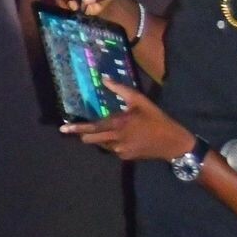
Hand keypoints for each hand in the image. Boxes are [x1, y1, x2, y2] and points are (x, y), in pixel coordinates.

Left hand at [60, 79, 194, 161]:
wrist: (173, 143)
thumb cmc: (156, 119)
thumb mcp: (140, 101)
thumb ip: (120, 90)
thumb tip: (104, 78)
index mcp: (118, 124)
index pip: (92, 128)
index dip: (76, 128)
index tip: (63, 128)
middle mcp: (116, 140)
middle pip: (90, 140)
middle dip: (84, 134)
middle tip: (83, 128)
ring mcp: (120, 151)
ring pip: (100, 145)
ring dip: (100, 138)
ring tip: (111, 129)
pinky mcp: (125, 157)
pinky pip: (111, 150)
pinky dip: (111, 143)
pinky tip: (123, 136)